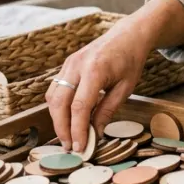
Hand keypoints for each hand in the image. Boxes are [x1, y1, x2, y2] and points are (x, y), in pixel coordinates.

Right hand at [45, 20, 150, 152]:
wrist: (127, 35)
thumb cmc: (130, 61)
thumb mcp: (126, 88)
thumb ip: (108, 110)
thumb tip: (95, 134)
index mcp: (95, 71)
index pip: (79, 107)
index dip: (77, 130)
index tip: (80, 147)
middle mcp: (77, 66)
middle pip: (59, 103)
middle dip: (62, 128)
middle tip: (70, 147)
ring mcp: (68, 64)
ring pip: (52, 97)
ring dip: (57, 119)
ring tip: (68, 137)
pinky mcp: (66, 65)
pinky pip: (55, 89)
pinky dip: (58, 106)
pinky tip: (67, 118)